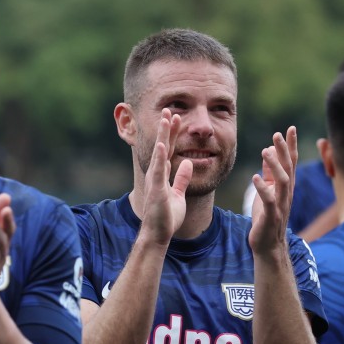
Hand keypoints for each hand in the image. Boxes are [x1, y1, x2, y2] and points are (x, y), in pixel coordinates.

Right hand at [140, 109, 190, 245]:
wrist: (158, 234)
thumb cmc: (166, 217)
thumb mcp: (178, 193)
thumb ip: (181, 178)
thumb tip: (188, 162)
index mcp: (162, 174)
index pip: (169, 149)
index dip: (173, 133)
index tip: (177, 117)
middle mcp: (156, 174)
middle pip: (163, 146)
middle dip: (167, 128)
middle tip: (169, 109)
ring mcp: (155, 181)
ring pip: (160, 153)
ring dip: (163, 135)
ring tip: (166, 118)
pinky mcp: (156, 189)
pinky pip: (159, 170)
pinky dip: (160, 157)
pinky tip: (163, 144)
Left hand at [250, 126, 296, 253]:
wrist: (268, 246)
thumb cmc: (267, 218)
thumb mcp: (267, 192)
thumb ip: (269, 174)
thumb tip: (268, 151)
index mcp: (286, 188)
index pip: (291, 163)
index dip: (291, 146)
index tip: (290, 128)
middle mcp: (287, 194)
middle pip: (289, 169)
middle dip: (284, 151)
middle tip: (277, 135)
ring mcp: (280, 206)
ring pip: (282, 182)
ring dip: (275, 166)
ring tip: (264, 151)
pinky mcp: (271, 217)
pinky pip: (269, 201)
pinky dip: (263, 188)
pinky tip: (255, 177)